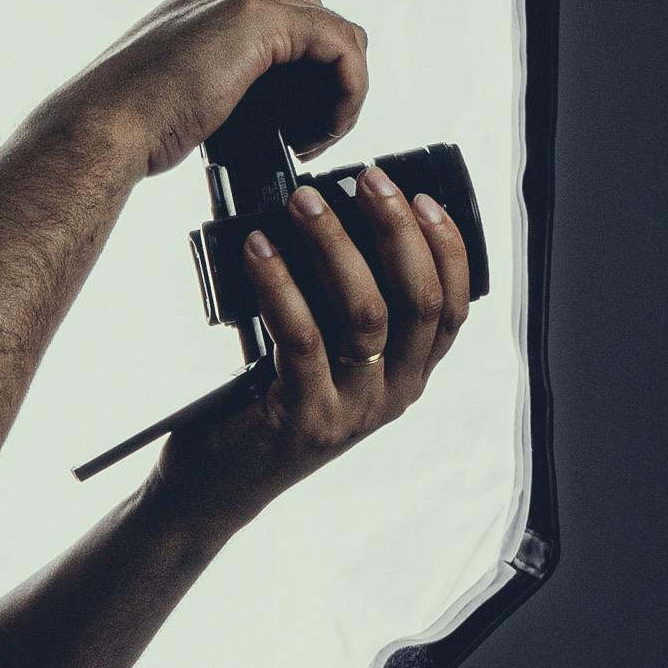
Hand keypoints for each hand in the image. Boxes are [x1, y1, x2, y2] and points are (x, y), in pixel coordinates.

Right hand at [53, 0, 372, 180]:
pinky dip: (349, 91)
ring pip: (337, 34)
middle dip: (326, 81)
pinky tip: (324, 129)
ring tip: (318, 136)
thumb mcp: (190, 92)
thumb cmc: (132, 125)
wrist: (104, 127)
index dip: (306, 79)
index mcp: (206, 1)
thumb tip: (272, 110)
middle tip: (308, 133)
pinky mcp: (263, 17)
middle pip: (318, 24)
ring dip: (342, 88)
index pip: (288, 25)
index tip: (295, 128)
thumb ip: (230, 81)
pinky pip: (342, 47)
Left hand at [153, 153, 475, 520]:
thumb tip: (331, 221)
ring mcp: (351, 410)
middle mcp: (391, 395)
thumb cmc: (264, 409)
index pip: (452, 307)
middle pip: (419, 300)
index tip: (420, 196)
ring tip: (302, 201)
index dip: (447, 248)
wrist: (215, 488)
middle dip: (395, 230)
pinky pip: (301, 338)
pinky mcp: (303, 417)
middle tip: (366, 179)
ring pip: (366, 312)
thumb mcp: (321, 360)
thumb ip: (338, 312)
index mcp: (405, 377)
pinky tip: (258, 249)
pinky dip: (280, 284)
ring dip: (334, 245)